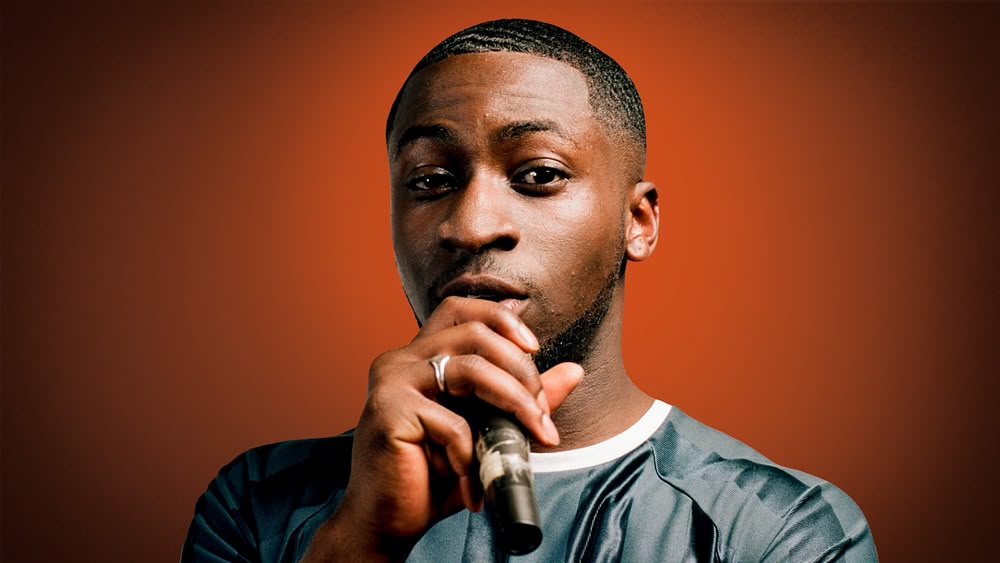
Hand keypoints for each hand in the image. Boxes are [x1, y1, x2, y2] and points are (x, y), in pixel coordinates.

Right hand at [302, 296, 582, 561]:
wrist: (387, 524)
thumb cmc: (432, 478)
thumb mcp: (488, 432)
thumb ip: (524, 398)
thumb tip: (574, 370)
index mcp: (419, 357)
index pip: (460, 309)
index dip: (500, 317)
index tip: (534, 347)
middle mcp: (401, 360)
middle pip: (475, 332)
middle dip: (522, 370)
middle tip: (540, 413)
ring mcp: (392, 382)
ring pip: (471, 368)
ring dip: (514, 403)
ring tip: (532, 437)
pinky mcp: (388, 412)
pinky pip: (452, 423)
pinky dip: (472, 454)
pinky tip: (470, 479)